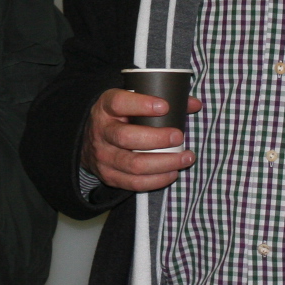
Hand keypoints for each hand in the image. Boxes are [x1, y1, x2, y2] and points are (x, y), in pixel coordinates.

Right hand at [82, 88, 202, 191]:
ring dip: (164, 163)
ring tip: (186, 157)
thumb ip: (162, 100)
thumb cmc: (119, 118)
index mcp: (106, 108)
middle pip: (126, 137)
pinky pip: (135, 183)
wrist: (90, 142)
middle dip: (157, 139)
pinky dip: (157, 180)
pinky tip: (173, 172)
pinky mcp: (109, 176)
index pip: (119, 103)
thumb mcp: (130, 103)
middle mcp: (101, 132)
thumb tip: (194, 104)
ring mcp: (104, 157)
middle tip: (179, 136)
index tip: (165, 106)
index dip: (141, 104)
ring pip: (134, 165)